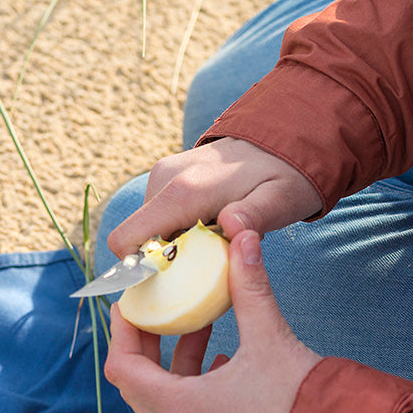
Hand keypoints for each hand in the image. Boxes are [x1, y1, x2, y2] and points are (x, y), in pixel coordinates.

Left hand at [103, 231, 321, 412]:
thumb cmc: (305, 401)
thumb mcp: (271, 337)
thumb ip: (249, 287)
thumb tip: (242, 238)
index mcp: (180, 409)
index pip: (123, 368)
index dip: (123, 332)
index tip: (130, 306)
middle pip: (139, 388)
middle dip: (147, 347)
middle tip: (159, 314)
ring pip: (165, 407)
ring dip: (176, 369)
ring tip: (201, 332)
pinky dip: (193, 396)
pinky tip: (222, 368)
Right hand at [107, 138, 321, 256]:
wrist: (286, 132)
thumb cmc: (287, 174)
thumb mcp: (282, 201)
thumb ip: (254, 216)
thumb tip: (229, 225)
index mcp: (183, 192)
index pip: (126, 240)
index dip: (138, 269)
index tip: (172, 280)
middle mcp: (165, 180)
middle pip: (138, 239)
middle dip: (163, 259)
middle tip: (207, 260)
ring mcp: (164, 175)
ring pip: (148, 229)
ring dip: (173, 245)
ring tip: (213, 241)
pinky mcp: (167, 175)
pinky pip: (159, 215)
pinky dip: (177, 231)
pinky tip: (209, 227)